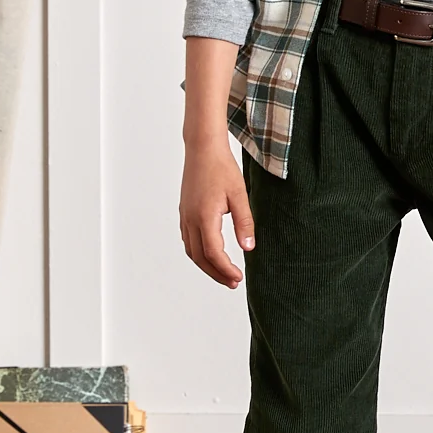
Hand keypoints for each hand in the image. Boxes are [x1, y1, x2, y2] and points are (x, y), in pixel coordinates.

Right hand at [180, 138, 254, 286]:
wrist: (202, 149)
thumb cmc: (222, 168)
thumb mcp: (239, 195)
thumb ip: (244, 222)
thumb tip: (248, 247)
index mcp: (204, 217)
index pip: (214, 253)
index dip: (226, 269)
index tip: (239, 278)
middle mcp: (190, 220)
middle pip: (200, 258)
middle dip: (216, 273)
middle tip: (233, 283)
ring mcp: (185, 216)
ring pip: (191, 251)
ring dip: (206, 266)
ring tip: (223, 274)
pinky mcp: (184, 212)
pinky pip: (188, 240)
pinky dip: (198, 253)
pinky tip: (210, 254)